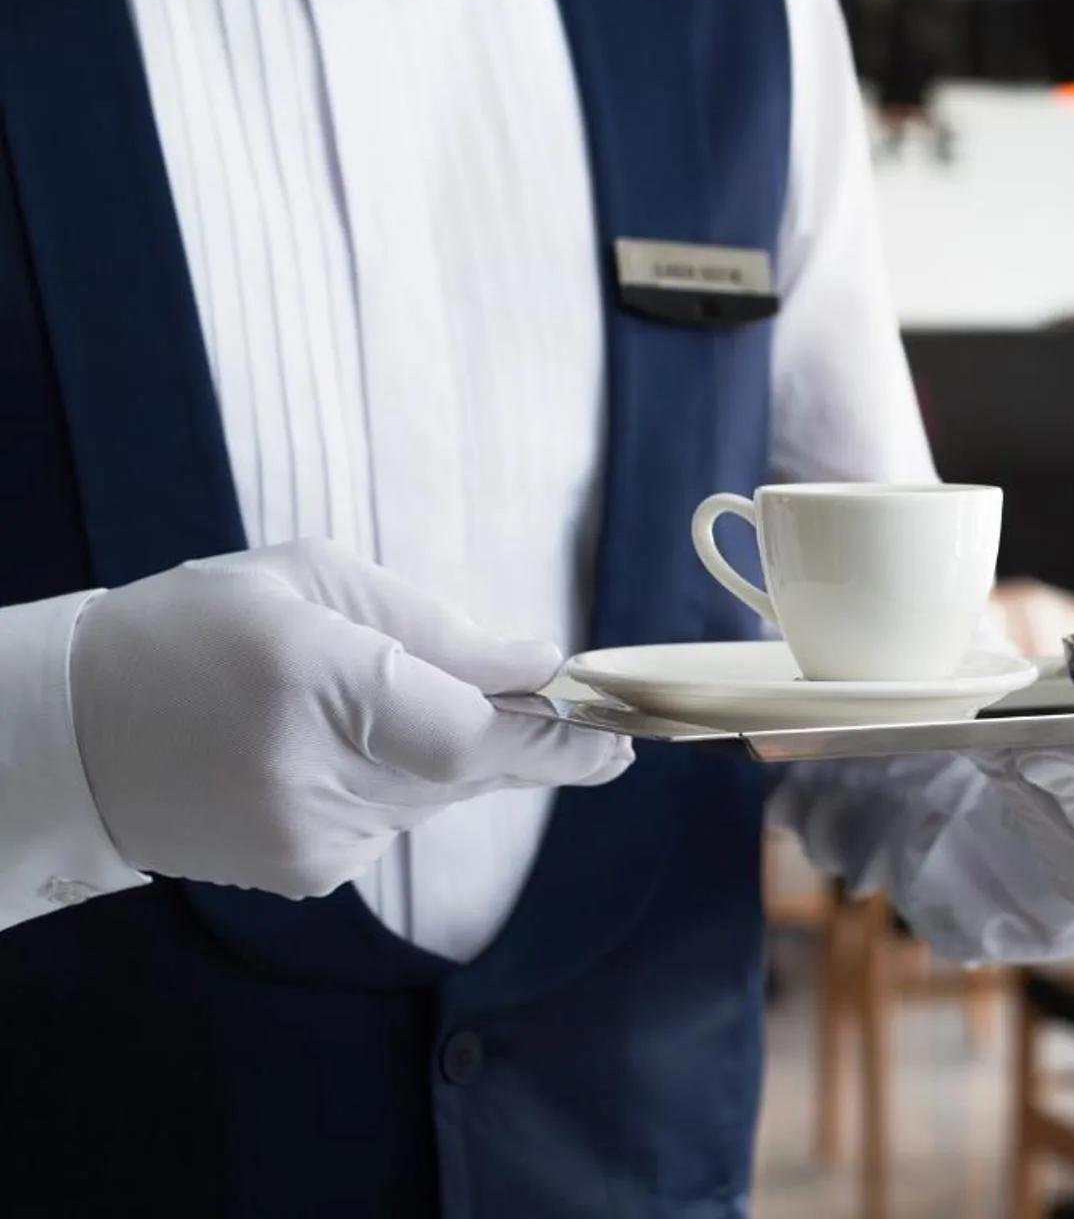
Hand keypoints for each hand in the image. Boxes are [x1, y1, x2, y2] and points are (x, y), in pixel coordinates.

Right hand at [69, 540, 630, 898]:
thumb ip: (433, 628)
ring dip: (447, 756)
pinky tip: (335, 752)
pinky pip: (394, 825)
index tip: (622, 733)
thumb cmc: (191, 630)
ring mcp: (308, 837)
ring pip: (438, 798)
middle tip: (574, 717)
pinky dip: (396, 785)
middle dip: (521, 737)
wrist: (67, 734)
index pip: (472, 734)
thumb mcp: (310, 582)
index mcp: (318, 680)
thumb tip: (537, 666)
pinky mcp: (303, 875)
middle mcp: (316, 772)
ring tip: (383, 708)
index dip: (557, 739)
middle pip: (469, 769)